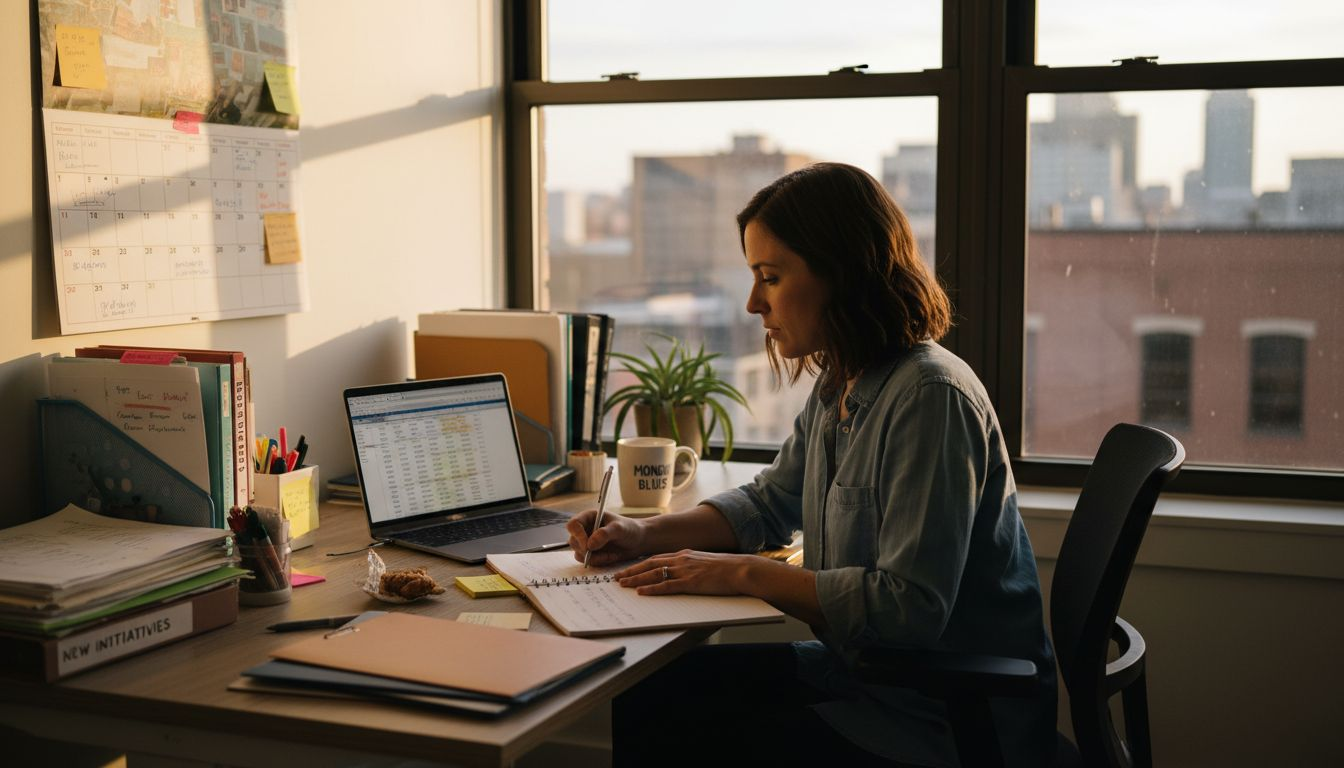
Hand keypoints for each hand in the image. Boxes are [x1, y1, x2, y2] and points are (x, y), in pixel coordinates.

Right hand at [566, 509, 646, 566]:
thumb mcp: (619, 529)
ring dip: (594, 558)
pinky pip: (588, 561)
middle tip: (602, 554)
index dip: (577, 535)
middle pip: (573, 541)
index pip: (573, 525)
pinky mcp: (592, 553)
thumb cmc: (630, 529)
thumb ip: (604, 534)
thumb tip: (589, 545)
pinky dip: (599, 562)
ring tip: (611, 555)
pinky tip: (611, 557)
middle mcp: (585, 529)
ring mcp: (587, 542)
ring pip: (579, 553)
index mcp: (589, 517)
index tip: (588, 546)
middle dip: (586, 550)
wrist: (638, 541)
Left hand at [615, 550, 753, 595]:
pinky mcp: (690, 583)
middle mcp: (681, 560)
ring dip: (636, 579)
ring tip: (623, 585)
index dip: (640, 564)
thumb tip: (683, 572)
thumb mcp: (705, 562)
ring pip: (654, 574)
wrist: (740, 569)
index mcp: (684, 555)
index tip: (628, 569)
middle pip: (650, 564)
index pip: (656, 558)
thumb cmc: (727, 568)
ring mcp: (685, 571)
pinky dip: (652, 589)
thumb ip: (692, 565)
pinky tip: (642, 592)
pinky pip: (666, 586)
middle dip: (632, 571)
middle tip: (617, 577)